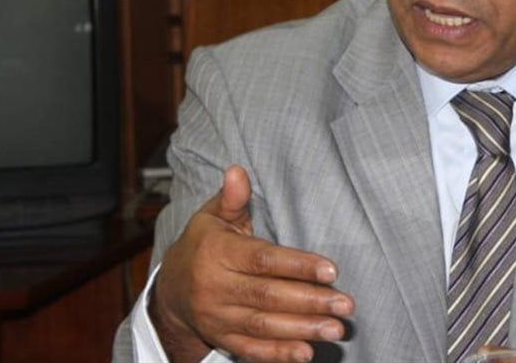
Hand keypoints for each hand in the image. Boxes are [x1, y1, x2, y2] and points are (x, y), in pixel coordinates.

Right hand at [149, 165, 355, 362]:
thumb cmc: (203, 245)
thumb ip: (231, 198)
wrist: (170, 290)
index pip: (262, 260)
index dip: (297, 265)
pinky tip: (306, 353)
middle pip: (267, 296)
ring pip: (263, 325)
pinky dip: (278, 354)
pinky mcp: (221, 339)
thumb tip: (238, 171)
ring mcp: (217, 317)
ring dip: (302, 329)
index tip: (331, 270)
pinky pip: (251, 350)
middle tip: (346, 304)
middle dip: (310, 301)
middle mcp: (214, 287)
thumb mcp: (212, 217)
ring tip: (336, 328)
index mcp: (216, 253)